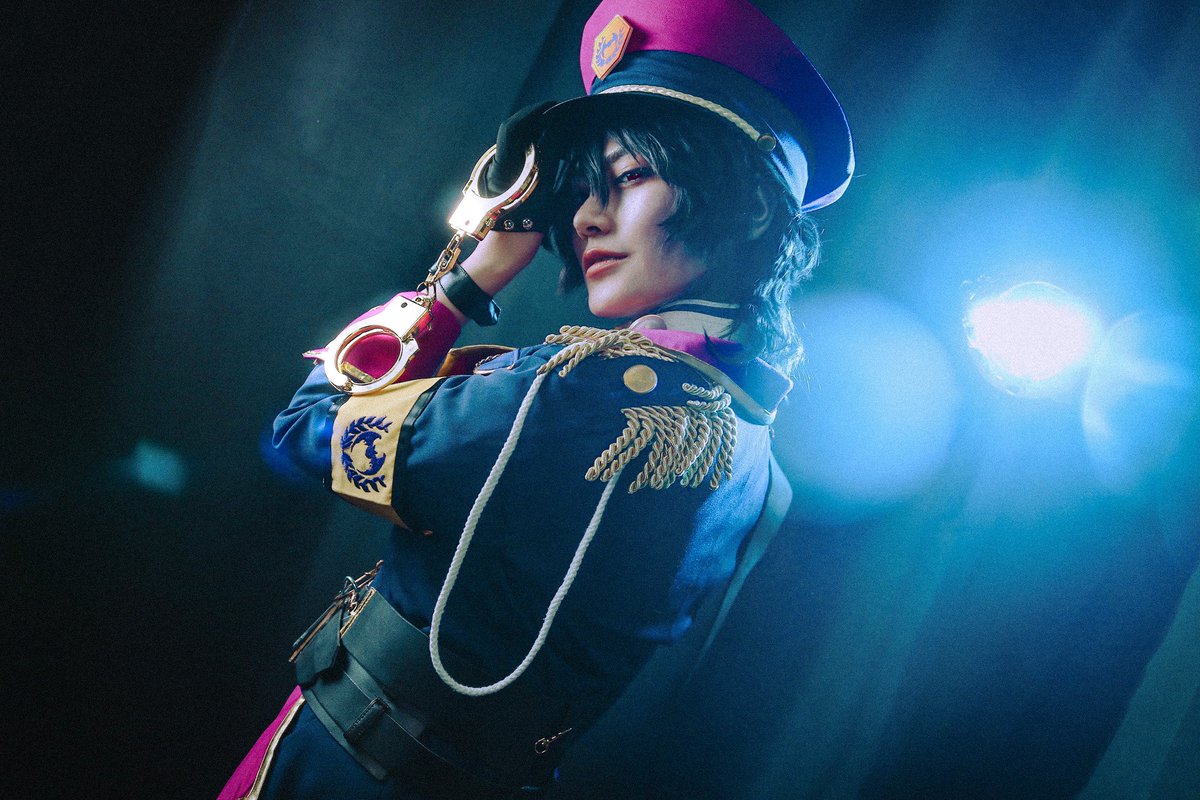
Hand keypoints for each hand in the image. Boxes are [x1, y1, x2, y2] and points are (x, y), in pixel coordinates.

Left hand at [484, 101, 561, 232]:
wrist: (497, 258)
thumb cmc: (516, 234)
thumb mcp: (539, 199)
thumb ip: (547, 166)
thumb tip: (556, 139)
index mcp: (501, 166)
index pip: (513, 128)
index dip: (533, 114)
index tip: (553, 108)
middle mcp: (494, 166)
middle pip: (514, 135)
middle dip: (536, 125)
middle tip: (560, 122)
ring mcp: (494, 176)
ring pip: (515, 149)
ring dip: (534, 139)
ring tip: (558, 137)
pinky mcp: (497, 186)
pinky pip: (516, 162)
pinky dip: (532, 154)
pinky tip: (548, 159)